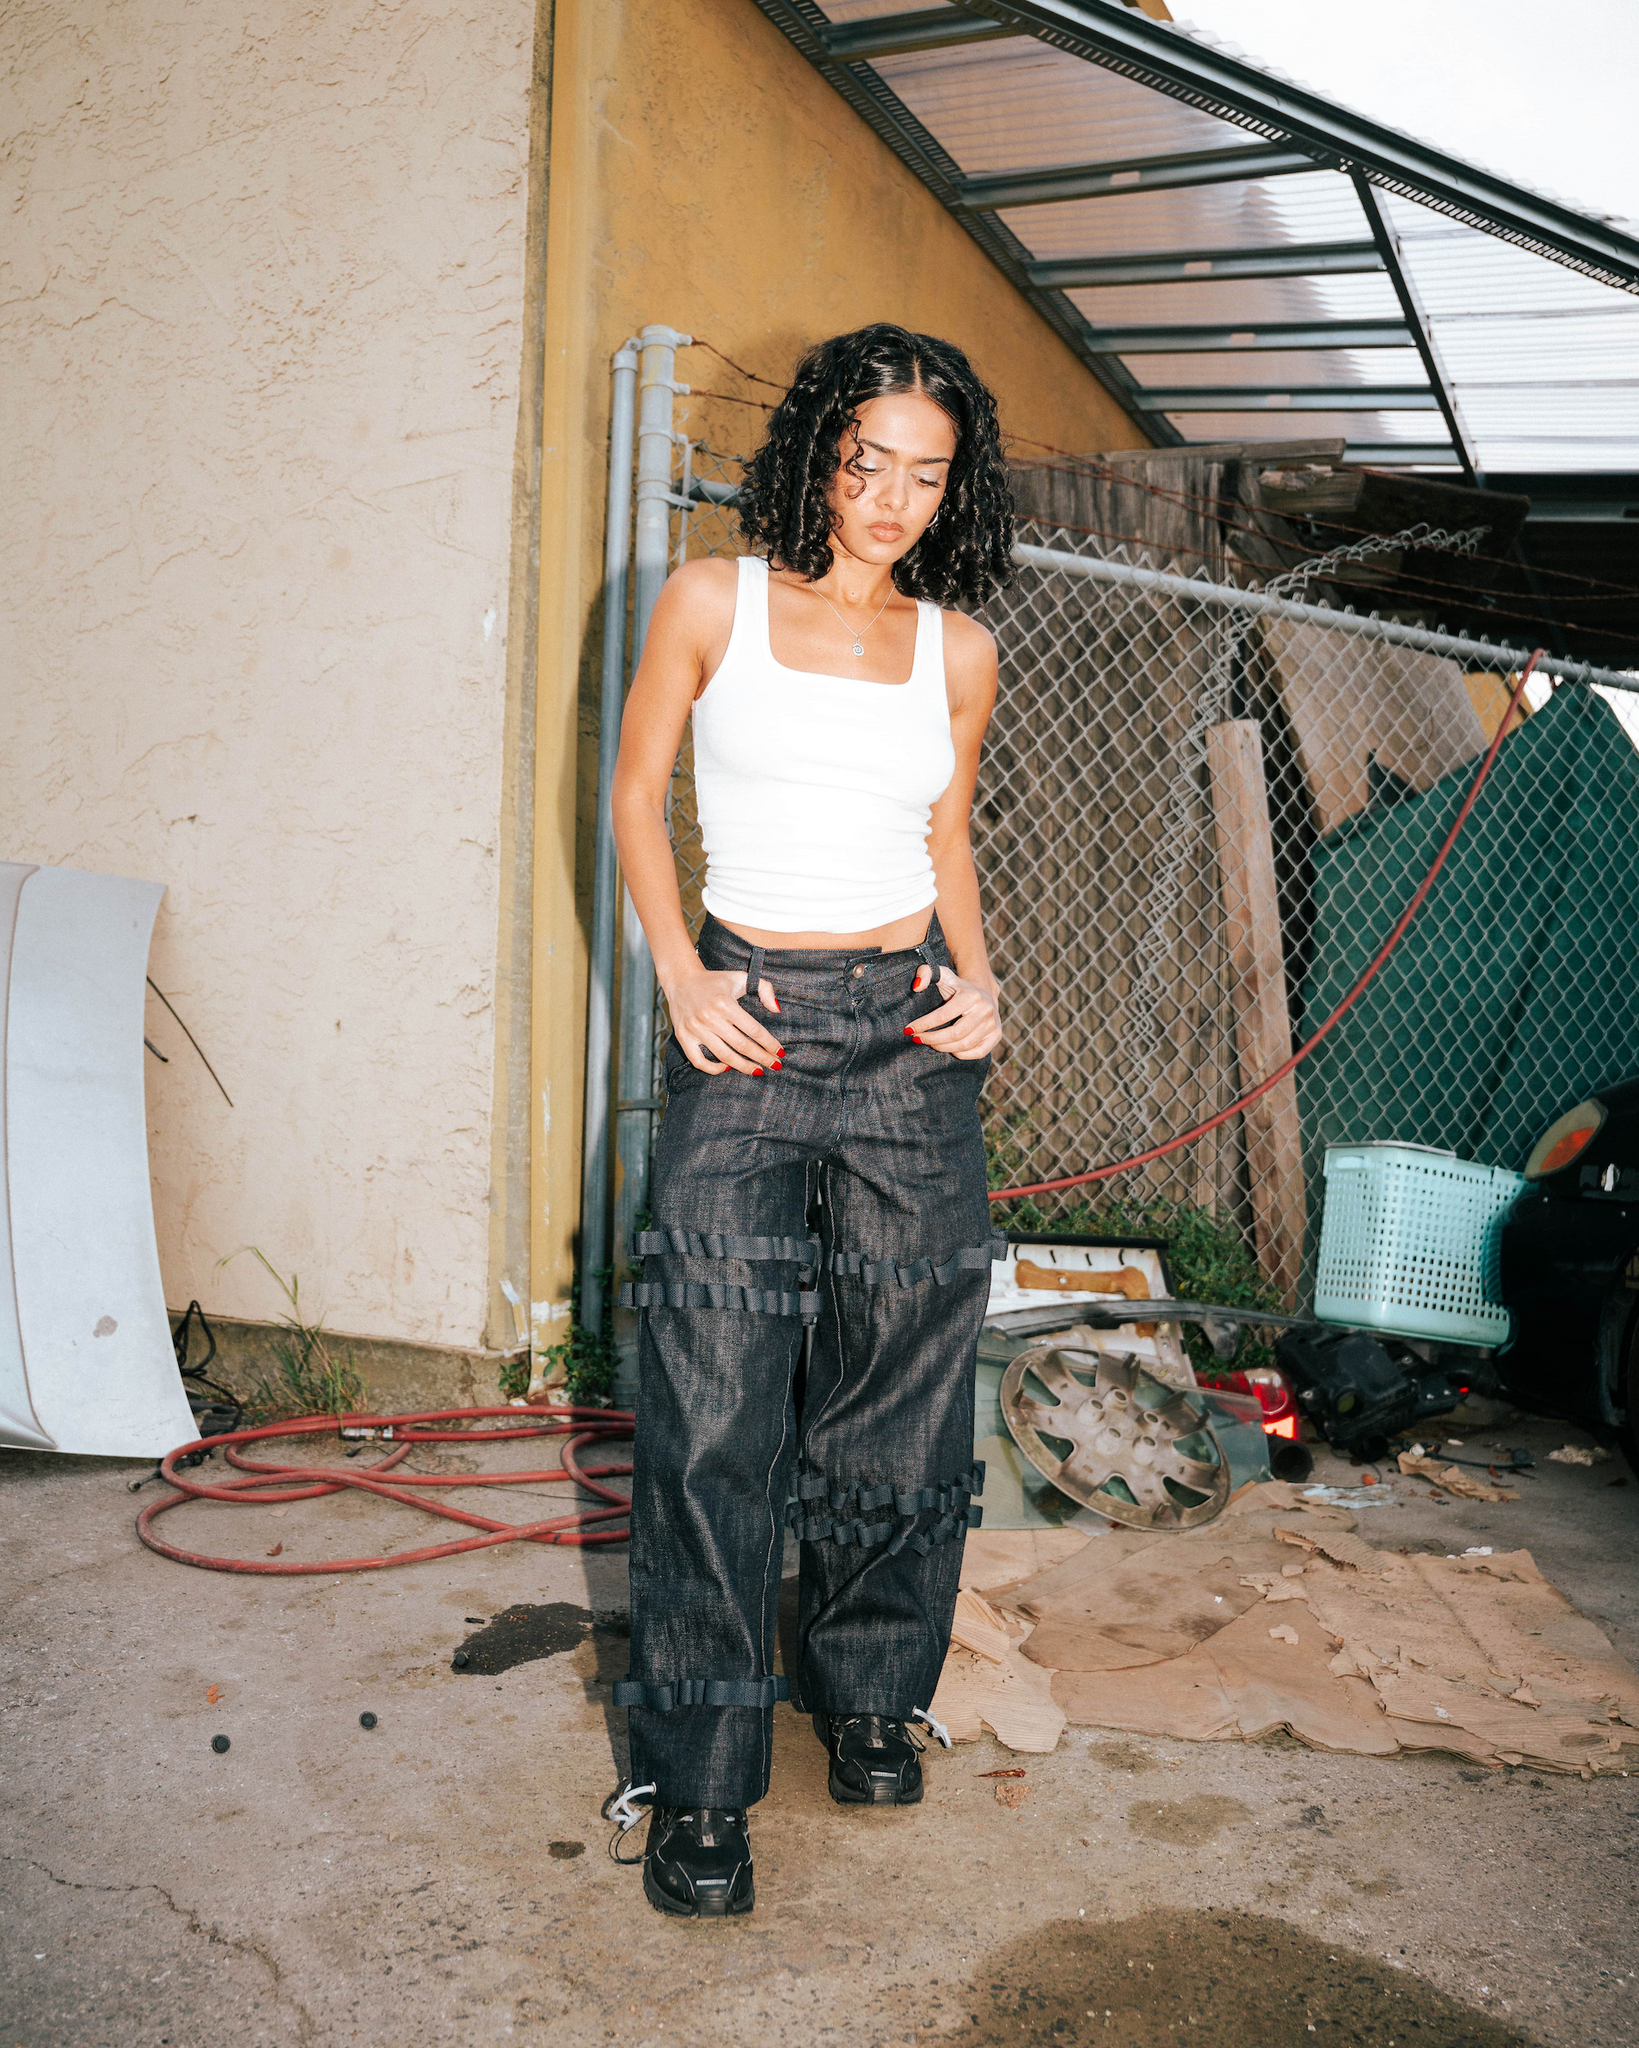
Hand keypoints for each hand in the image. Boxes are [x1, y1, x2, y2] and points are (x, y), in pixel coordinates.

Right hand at [665, 964, 783, 1076]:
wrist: (681, 979)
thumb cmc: (715, 981)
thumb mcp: (741, 978)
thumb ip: (765, 989)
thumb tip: (777, 1010)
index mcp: (725, 1003)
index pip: (753, 1030)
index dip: (769, 1044)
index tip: (780, 1053)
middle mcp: (709, 1017)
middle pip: (742, 1046)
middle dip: (762, 1058)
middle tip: (775, 1066)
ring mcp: (695, 1029)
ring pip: (724, 1056)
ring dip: (743, 1067)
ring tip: (757, 1070)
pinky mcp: (683, 1037)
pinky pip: (698, 1061)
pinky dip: (713, 1068)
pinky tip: (726, 1067)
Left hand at [908, 966, 1000, 1060]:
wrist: (984, 993)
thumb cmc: (957, 987)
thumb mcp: (942, 975)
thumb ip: (925, 973)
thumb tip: (916, 986)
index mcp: (971, 995)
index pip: (943, 1015)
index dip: (924, 1024)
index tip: (908, 1030)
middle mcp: (985, 1010)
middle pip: (955, 1034)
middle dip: (932, 1039)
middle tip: (917, 1039)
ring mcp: (993, 1024)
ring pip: (965, 1045)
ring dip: (943, 1047)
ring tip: (930, 1043)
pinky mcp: (996, 1036)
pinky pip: (977, 1053)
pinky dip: (960, 1054)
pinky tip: (948, 1048)